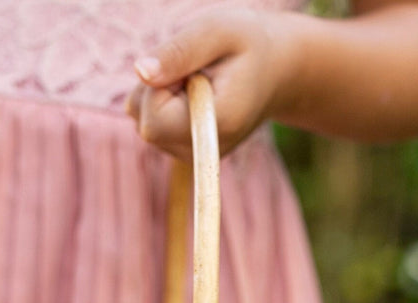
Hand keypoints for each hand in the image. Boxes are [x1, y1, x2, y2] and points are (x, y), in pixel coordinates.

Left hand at [125, 9, 298, 160]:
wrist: (275, 70)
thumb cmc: (248, 44)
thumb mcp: (218, 32)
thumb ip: (179, 52)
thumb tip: (141, 72)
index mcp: (218, 125)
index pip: (155, 119)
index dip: (161, 86)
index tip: (190, 66)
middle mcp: (205, 150)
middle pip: (146, 123)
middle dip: (157, 88)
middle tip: (195, 70)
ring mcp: (193, 154)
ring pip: (144, 122)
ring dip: (159, 92)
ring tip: (197, 79)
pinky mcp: (184, 149)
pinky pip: (149, 123)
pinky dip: (162, 101)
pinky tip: (192, 91)